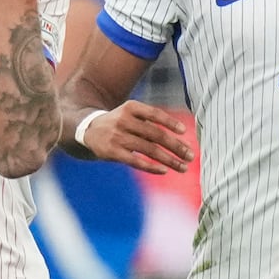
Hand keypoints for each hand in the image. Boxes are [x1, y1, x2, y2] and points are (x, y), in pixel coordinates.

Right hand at [75, 99, 193, 173]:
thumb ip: (151, 122)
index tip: (184, 131)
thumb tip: (180, 138)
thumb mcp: (131, 114)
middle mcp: (124, 121)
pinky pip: (136, 161)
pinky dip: (152, 167)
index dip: (170, 122)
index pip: (154, 114)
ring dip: (169, 159)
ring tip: (182, 167)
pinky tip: (164, 171)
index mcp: (130, 107)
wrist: (88, 130)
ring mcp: (117, 137)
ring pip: (149, 149)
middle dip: (176, 146)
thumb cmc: (119, 123)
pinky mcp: (112, 152)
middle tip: (190, 155)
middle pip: (155, 134)